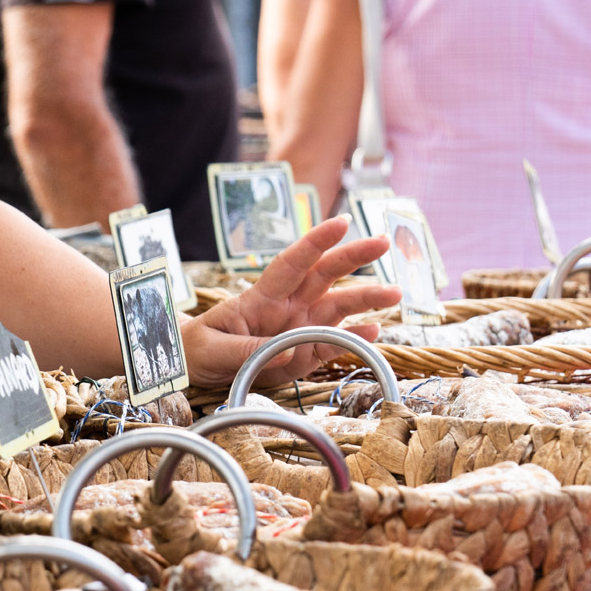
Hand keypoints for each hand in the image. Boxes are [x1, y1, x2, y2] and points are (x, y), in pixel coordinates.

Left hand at [179, 216, 399, 386]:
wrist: (196, 368)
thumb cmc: (201, 347)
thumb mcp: (214, 348)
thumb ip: (247, 349)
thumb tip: (287, 349)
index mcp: (262, 295)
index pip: (292, 263)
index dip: (315, 242)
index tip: (341, 222)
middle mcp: (288, 305)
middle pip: (325, 275)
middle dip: (354, 256)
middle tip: (383, 241)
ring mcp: (300, 327)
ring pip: (339, 306)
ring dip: (367, 298)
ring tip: (394, 293)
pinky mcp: (305, 353)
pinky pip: (333, 344)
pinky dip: (355, 338)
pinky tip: (376, 330)